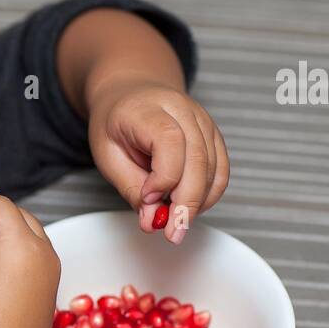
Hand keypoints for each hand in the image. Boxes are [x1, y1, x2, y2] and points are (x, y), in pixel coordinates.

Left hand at [85, 78, 229, 242]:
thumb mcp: (107, 155)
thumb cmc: (116, 123)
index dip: (163, 177)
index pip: (170, 142)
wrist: (131, 94)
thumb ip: (130, 187)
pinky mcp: (214, 136)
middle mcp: (183, 110)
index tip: (148, 199)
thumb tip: (152, 221)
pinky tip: (187, 208)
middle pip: (199, 159)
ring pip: (215, 170)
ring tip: (174, 222)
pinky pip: (221, 172)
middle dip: (186, 203)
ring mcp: (204, 122)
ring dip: (197, 203)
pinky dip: (208, 196)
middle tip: (172, 233)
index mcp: (149, 109)